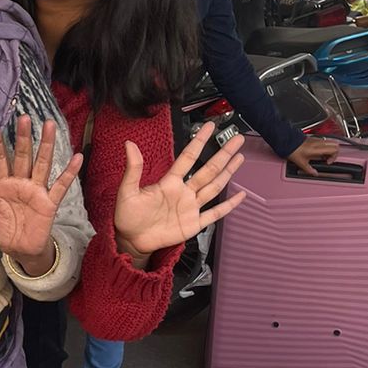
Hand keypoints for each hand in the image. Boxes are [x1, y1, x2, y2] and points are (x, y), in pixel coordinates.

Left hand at [0, 118, 82, 271]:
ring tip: (48, 125)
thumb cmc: (0, 232)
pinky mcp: (49, 203)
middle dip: (23, 138)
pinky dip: (69, 172)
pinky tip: (77, 157)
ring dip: (45, 145)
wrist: (18, 251)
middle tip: (23, 118)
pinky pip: (61, 186)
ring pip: (42, 164)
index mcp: (2, 185)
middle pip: (22, 156)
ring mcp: (36, 191)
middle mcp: (20, 183)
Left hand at [114, 122, 246, 262]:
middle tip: (237, 140)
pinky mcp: (194, 224)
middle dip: (223, 154)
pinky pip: (215, 213)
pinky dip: (228, 205)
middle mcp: (183, 192)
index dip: (199, 142)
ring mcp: (190, 207)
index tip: (209, 127)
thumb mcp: (127, 191)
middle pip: (208, 169)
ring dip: (227, 173)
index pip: (188, 157)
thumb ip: (133, 169)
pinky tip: (240, 195)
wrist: (131, 240)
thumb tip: (129, 145)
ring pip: (214, 187)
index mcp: (169, 182)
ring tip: (239, 158)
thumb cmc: (127, 216)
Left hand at [287, 135, 339, 176]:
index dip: (334, 157)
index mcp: (318, 148)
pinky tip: (317, 152)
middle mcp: (319, 142)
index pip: (335, 149)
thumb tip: (314, 173)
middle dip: (334, 152)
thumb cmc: (293, 150)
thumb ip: (309, 169)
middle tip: (327, 159)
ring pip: (330, 142)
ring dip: (330, 149)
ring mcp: (316, 139)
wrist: (286, 141)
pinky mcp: (313, 138)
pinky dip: (324, 146)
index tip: (327, 162)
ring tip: (323, 156)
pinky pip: (323, 141)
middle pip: (335, 144)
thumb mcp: (301, 163)